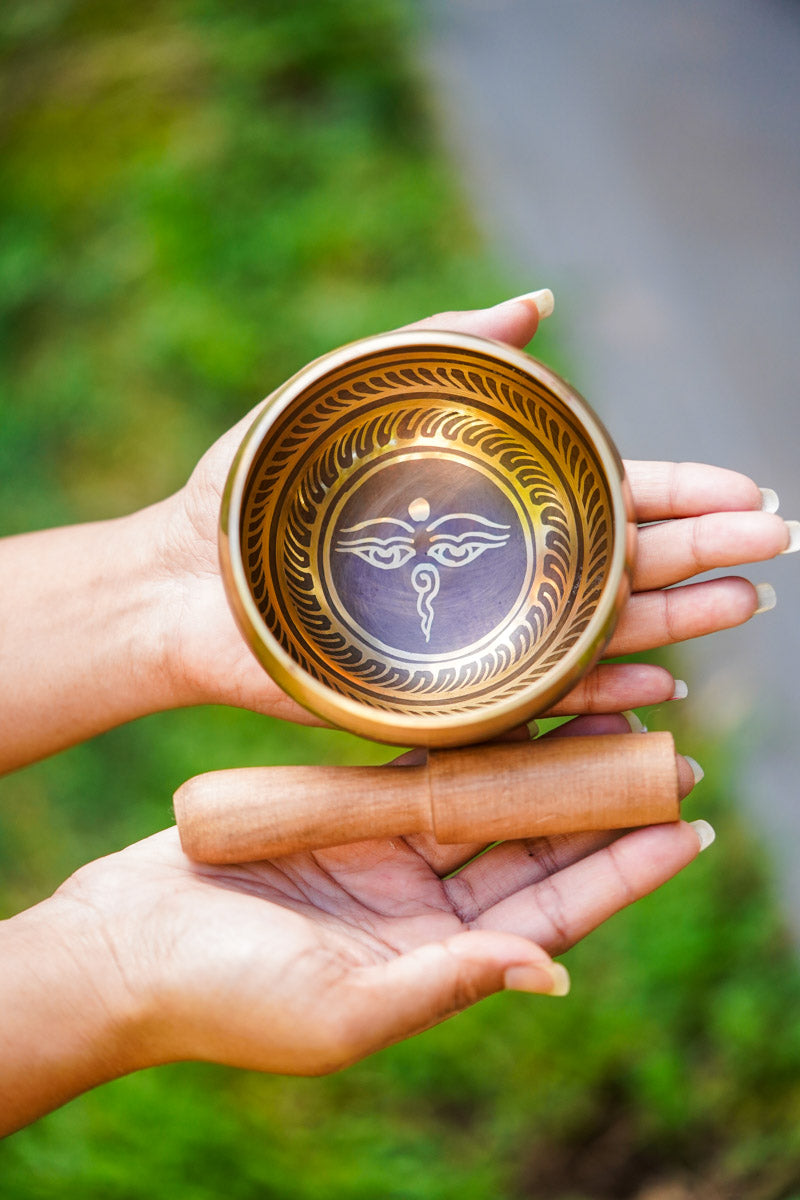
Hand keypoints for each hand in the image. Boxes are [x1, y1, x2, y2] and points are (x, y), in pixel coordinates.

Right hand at [0, 715, 708, 1133]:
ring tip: (610, 712)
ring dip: (547, 763)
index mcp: (435, 964)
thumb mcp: (340, 1009)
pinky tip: (519, 708)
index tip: (685, 829)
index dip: (624, 873)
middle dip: (601, 806)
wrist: (122, 946)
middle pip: (535, 850)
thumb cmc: (221, 997)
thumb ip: (445, 984)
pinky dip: (474, 743)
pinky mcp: (344, 815)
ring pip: (490, 802)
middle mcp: (424, 911)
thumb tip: (550, 975)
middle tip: (666, 755)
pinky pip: (427, 770)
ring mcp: (387, 860)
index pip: (555, 914)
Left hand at [160, 296, 794, 722]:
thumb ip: (445, 344)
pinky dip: (599, 697)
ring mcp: (477, 637)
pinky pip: (536, 701)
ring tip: (741, 604)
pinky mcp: (442, 693)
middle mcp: (499, 575)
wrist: (183, 578)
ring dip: (676, 622)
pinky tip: (657, 690)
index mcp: (491, 508)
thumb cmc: (258, 486)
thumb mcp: (353, 388)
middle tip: (774, 545)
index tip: (748, 492)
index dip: (682, 493)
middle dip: (705, 553)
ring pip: (599, 634)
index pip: (607, 498)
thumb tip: (541, 303)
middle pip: (623, 565)